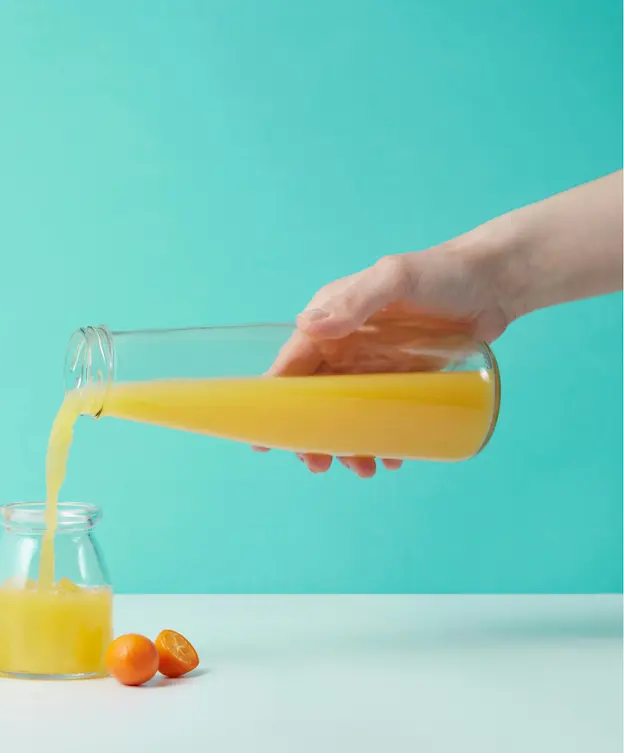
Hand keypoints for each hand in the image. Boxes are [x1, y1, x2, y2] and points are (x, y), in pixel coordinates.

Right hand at [259, 241, 511, 476]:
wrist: (497, 282)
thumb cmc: (443, 273)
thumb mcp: (396, 279)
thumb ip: (356, 300)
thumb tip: (308, 326)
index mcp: (332, 321)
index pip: (292, 365)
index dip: (274, 401)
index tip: (266, 440)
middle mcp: (344, 345)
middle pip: (314, 399)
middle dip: (312, 435)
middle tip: (320, 466)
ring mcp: (373, 365)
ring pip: (346, 414)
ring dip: (347, 445)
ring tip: (364, 469)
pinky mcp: (401, 380)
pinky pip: (381, 416)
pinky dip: (382, 439)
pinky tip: (393, 457)